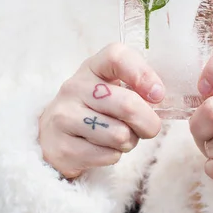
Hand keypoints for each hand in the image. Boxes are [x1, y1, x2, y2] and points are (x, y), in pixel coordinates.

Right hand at [39, 43, 164, 178]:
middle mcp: (73, 88)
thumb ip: (137, 86)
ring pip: (119, 135)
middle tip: (147, 127)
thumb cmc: (97, 107)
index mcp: (92, 67)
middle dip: (148, 122)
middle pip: (127, 105)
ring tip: (120, 136)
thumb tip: (157, 95)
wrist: (55, 135)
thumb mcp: (113, 87)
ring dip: (130, 141)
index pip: (117, 57)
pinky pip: (107, 156)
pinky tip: (102, 148)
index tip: (157, 94)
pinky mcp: (61, 148)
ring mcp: (63, 118)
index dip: (143, 74)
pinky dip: (114, 156)